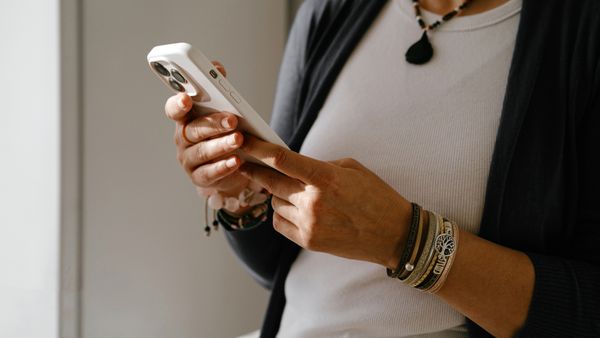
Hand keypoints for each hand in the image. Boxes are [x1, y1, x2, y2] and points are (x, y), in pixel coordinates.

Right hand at [164, 61, 248, 197]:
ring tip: (239, 139)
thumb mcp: (221, 109)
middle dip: (213, 123)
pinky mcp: (199, 177)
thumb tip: (217, 67)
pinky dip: (223, 167)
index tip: (186, 98)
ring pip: (203, 151)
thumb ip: (218, 87)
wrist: (230, 165)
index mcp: (185, 118)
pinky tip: (237, 161)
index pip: (174, 109)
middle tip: (233, 119)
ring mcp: (189, 159)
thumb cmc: (222, 131)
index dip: (177, 104)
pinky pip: (210, 172)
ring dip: (221, 145)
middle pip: (194, 130)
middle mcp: (183, 138)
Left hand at [239, 135, 412, 267]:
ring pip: (275, 203)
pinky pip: (279, 223)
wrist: (394, 234)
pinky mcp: (309, 241)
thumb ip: (319, 165)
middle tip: (246, 164)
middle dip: (256, 172)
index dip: (259, 149)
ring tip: (297, 193)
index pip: (282, 159)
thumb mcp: (352, 169)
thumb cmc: (376, 196)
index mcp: (326, 177)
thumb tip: (292, 166)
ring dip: (279, 196)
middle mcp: (314, 201)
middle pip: (271, 182)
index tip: (244, 142)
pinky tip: (296, 210)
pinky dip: (282, 214)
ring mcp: (310, 223)